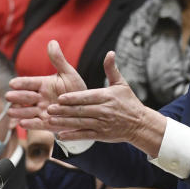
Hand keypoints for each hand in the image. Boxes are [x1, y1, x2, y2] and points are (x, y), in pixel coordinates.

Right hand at [6, 40, 87, 128]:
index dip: (21, 83)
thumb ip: (58, 60)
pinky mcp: (46, 123)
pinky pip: (36, 124)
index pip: (28, 82)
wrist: (86, 107)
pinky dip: (29, 124)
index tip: (13, 83)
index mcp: (42, 84)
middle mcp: (39, 97)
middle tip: (10, 96)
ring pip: (26, 111)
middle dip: (17, 97)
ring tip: (11, 111)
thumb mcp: (68, 74)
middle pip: (25, 97)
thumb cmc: (75, 89)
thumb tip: (52, 41)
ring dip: (19, 111)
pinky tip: (22, 123)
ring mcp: (41, 111)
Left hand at [44, 51, 166, 155]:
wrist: (140, 124)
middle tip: (49, 109)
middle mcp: (104, 111)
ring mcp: (103, 124)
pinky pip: (85, 136)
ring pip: (81, 123)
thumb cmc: (129, 102)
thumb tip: (110, 52)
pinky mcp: (102, 135)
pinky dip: (73, 136)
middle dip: (64, 110)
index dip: (74, 98)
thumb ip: (112, 69)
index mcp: (107, 97)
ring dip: (65, 123)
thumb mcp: (122, 84)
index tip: (60, 98)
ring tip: (50, 121)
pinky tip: (61, 136)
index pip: (87, 97)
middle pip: (81, 111)